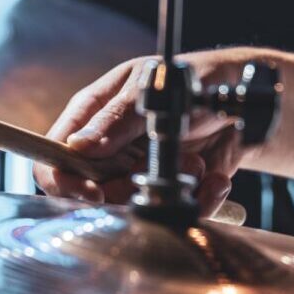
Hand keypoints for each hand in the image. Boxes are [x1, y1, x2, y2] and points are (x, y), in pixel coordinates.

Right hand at [33, 48, 259, 217]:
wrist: (240, 101)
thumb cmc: (192, 81)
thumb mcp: (151, 89)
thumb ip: (116, 117)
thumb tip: (78, 146)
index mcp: (90, 116)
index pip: (52, 156)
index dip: (64, 180)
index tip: (95, 192)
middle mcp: (106, 149)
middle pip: (88, 191)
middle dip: (126, 188)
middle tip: (155, 169)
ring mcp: (134, 172)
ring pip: (130, 207)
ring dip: (167, 189)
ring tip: (194, 161)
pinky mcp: (165, 191)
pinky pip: (170, 212)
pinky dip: (199, 200)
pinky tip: (212, 178)